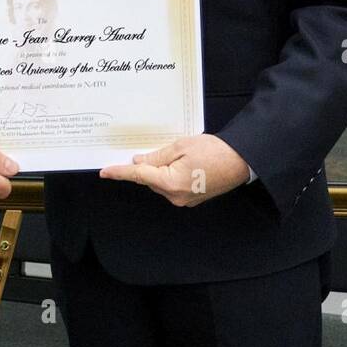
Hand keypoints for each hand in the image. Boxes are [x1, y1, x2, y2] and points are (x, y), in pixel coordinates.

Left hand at [100, 134, 249, 207]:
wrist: (242, 161)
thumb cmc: (215, 150)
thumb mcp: (182, 146)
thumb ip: (157, 155)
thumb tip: (139, 162)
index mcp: (171, 182)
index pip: (139, 176)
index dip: (120, 172)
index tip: (104, 172)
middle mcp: (175, 196)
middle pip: (151, 179)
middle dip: (151, 164)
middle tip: (166, 149)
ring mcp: (184, 200)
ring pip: (162, 183)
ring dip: (163, 169)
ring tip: (183, 154)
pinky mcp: (192, 199)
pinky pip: (173, 186)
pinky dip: (172, 175)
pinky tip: (186, 163)